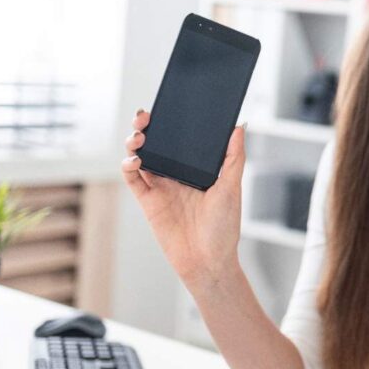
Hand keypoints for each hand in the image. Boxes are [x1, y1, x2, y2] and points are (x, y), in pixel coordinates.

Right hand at [121, 110, 245, 282]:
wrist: (209, 262)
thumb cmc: (224, 228)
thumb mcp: (232, 188)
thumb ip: (234, 157)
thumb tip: (240, 126)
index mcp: (196, 168)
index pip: (181, 139)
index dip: (172, 122)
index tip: (168, 106)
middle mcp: (176, 175)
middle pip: (156, 143)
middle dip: (147, 126)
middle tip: (146, 116)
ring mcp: (161, 187)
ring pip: (140, 156)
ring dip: (135, 142)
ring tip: (140, 136)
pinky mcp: (148, 201)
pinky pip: (132, 178)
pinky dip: (129, 165)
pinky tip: (135, 159)